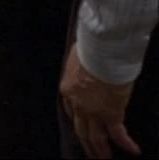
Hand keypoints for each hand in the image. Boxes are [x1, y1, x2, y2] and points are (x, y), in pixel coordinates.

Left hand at [60, 44, 139, 158]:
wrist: (101, 52)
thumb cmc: (91, 50)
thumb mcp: (78, 59)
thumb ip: (81, 68)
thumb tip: (86, 64)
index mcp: (67, 90)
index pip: (70, 112)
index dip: (77, 122)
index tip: (81, 129)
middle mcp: (76, 104)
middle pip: (80, 130)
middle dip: (86, 144)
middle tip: (90, 154)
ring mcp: (92, 111)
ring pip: (94, 137)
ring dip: (100, 151)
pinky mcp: (110, 114)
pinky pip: (117, 134)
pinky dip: (125, 144)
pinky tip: (132, 151)